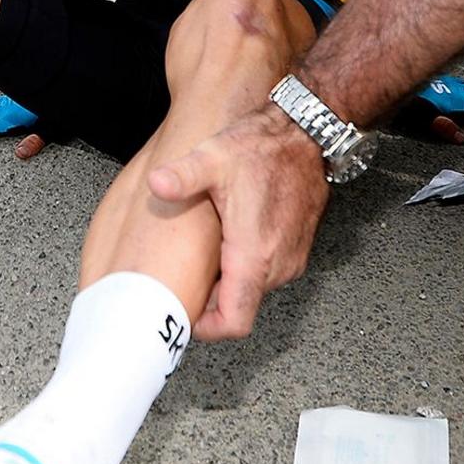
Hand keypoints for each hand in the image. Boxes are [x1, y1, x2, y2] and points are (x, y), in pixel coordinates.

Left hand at [148, 104, 327, 341]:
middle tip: (184, 282)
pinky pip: (265, 275)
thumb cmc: (265, 148)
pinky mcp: (296, 250)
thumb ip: (182, 175)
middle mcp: (277, 264)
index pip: (234, 322)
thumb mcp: (214, 157)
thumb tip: (157, 184)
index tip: (185, 317)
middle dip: (211, 302)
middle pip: (239, 309)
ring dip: (229, 283)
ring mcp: (290, 259)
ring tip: (206, 259)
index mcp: (254, 254)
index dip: (207, 329)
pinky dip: (245, 269)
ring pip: (252, 292)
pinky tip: (229, 243)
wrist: (306, 134)